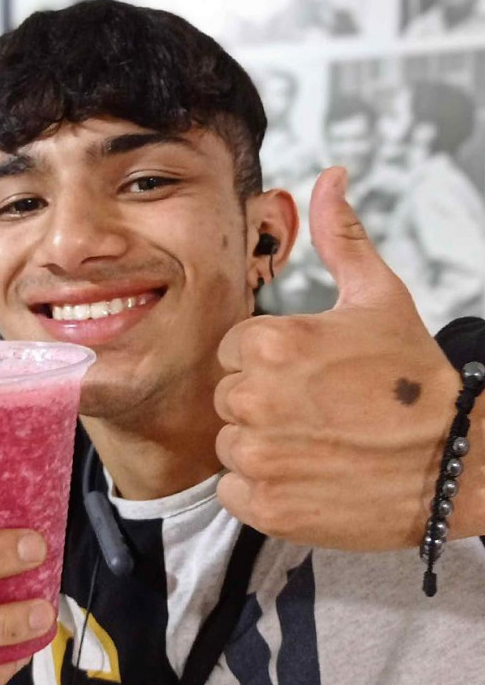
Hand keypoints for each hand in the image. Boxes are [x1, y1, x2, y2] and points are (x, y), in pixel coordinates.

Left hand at [214, 167, 461, 550]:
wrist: (455, 463)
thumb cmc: (415, 380)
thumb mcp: (380, 297)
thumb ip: (341, 236)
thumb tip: (330, 177)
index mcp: (271, 342)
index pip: (236, 351)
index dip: (273, 363)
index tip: (313, 377)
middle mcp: (255, 398)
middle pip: (229, 398)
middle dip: (266, 404)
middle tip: (321, 412)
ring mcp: (260, 456)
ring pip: (230, 445)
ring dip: (264, 447)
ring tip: (318, 444)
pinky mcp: (266, 506)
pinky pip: (234, 493)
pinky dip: (264, 491)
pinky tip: (309, 476)